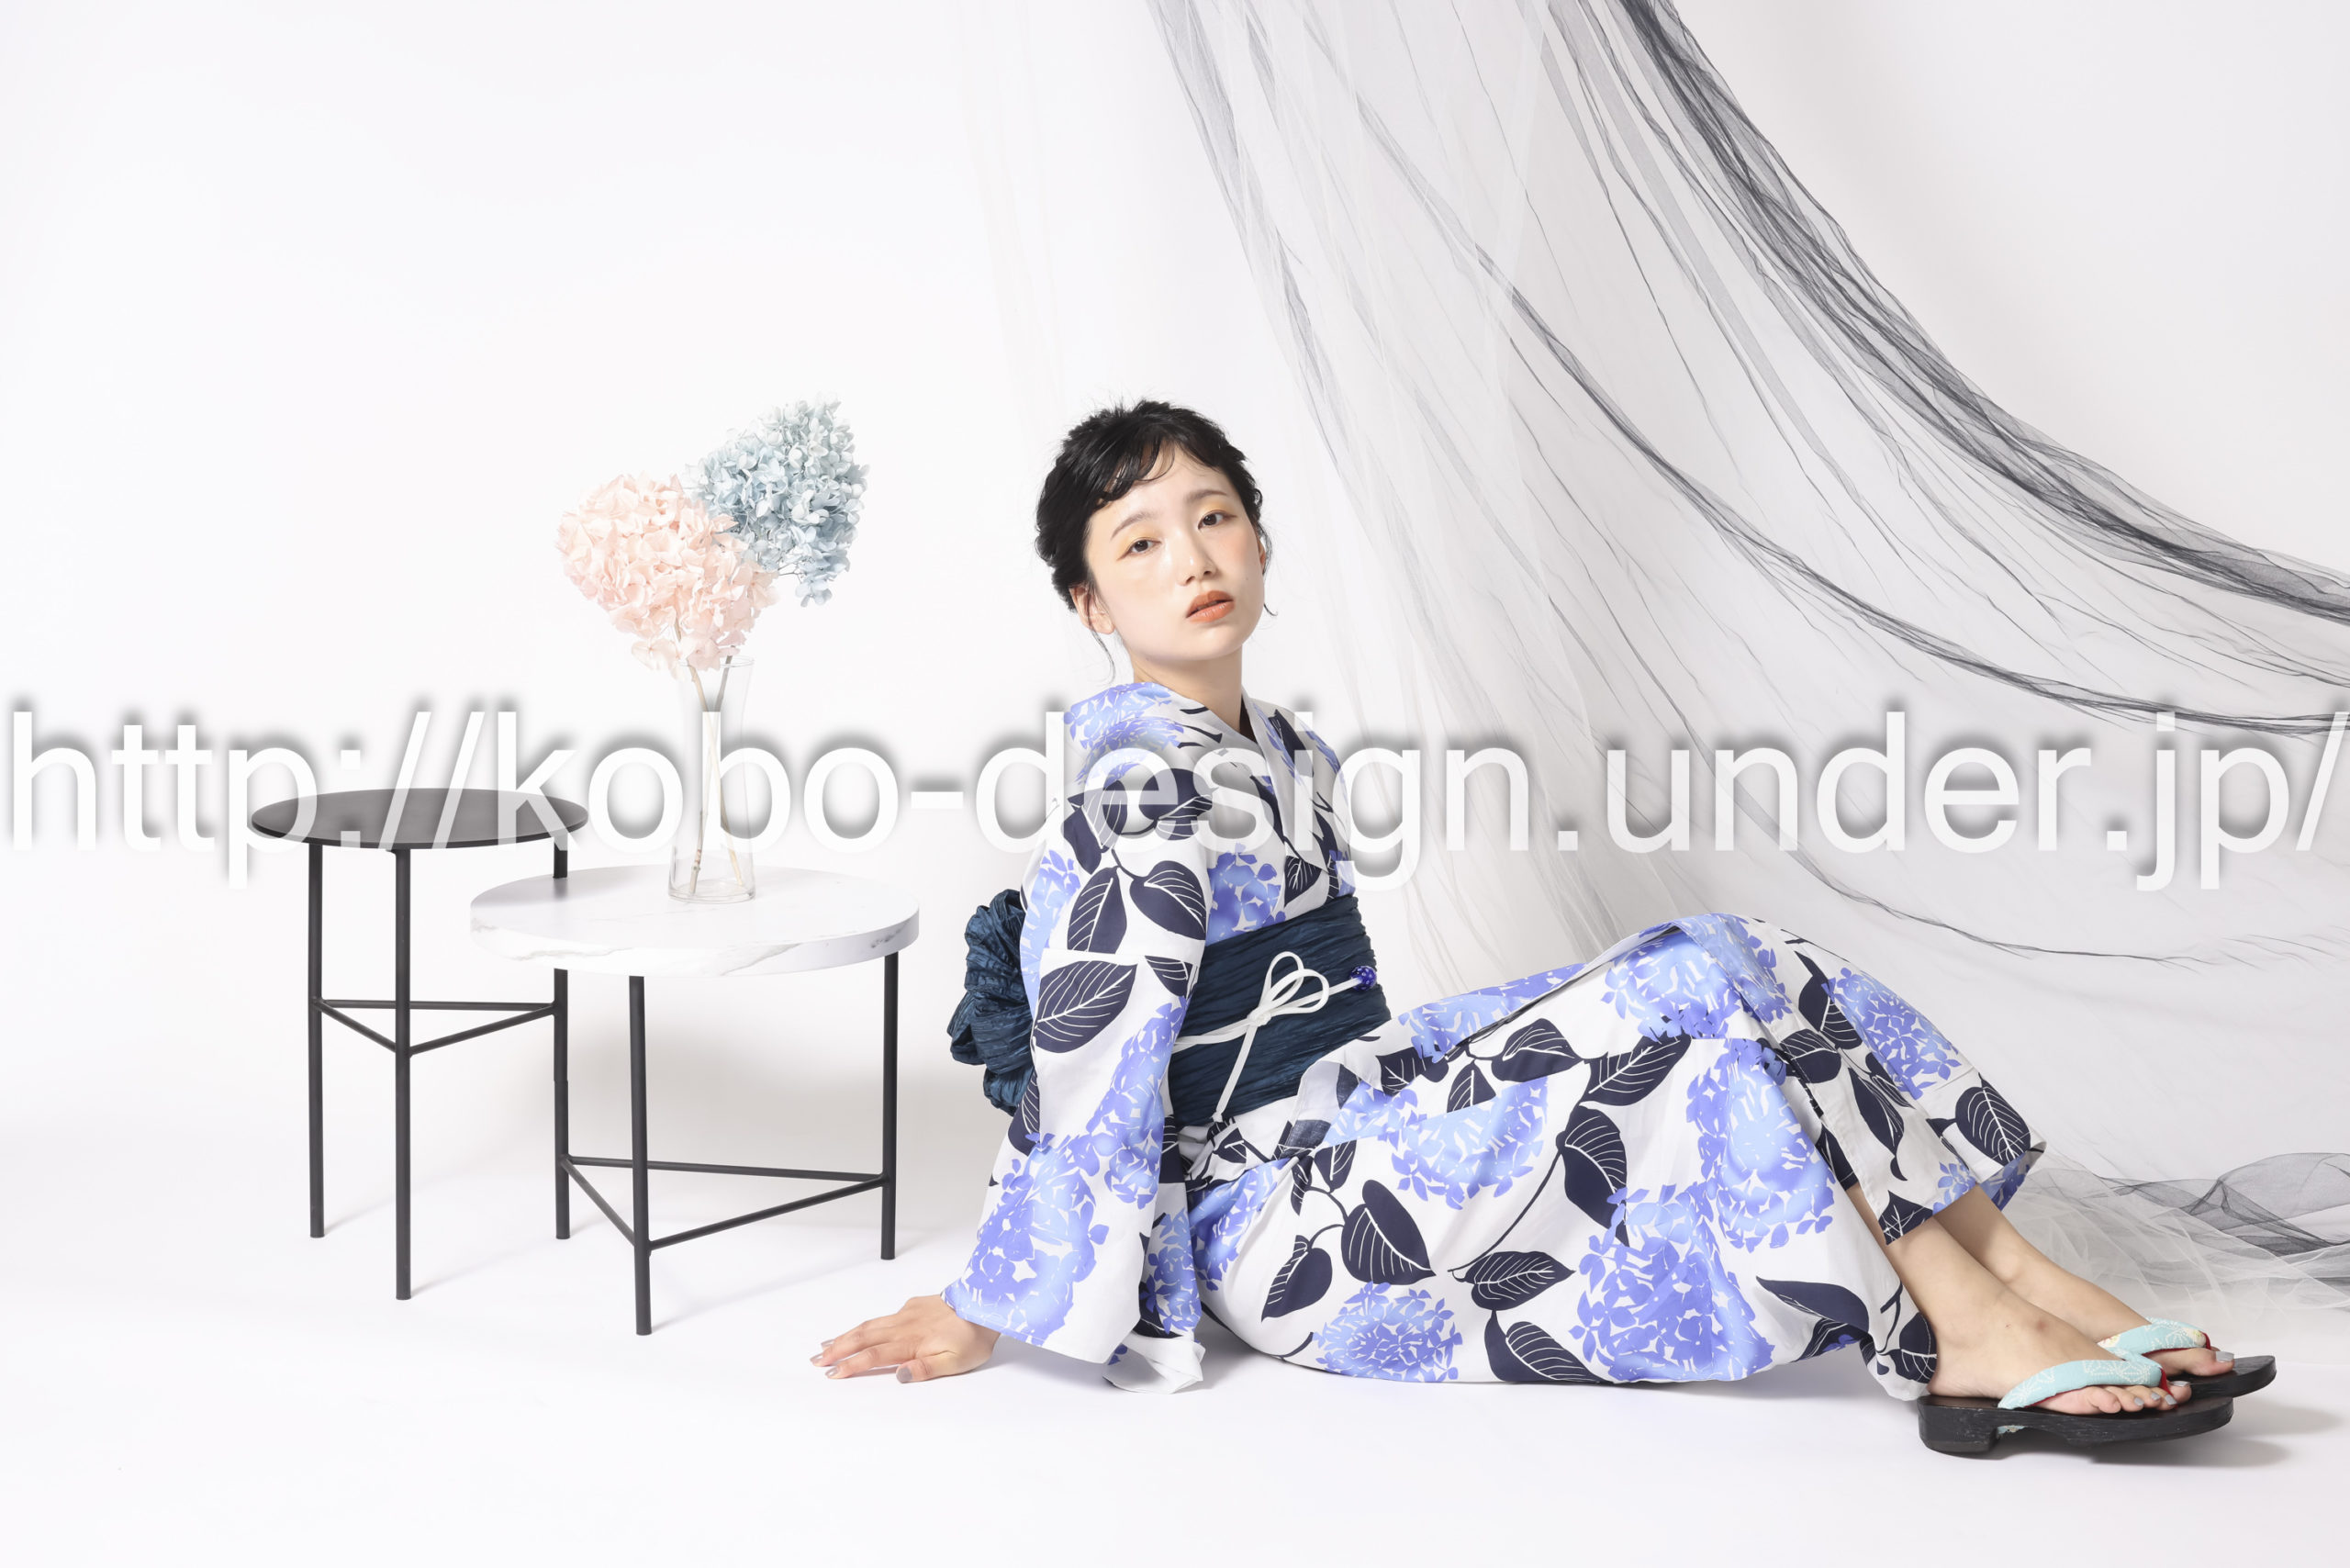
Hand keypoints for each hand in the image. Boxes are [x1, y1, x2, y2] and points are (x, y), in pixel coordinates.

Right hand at [814, 1293, 1000, 1382]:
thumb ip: (926, 1369)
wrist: (985, 1304)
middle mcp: (904, 1326)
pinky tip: (860, 1329)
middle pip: (863, 1337)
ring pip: (870, 1325)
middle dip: (837, 1349)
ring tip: (827, 1344)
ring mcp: (907, 1314)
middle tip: (816, 1359)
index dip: (851, 1365)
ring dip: (846, 1335)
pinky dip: (865, 1325)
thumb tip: (898, 1376)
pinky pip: (882, 1317)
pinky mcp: (912, 1306)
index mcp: (912, 1342)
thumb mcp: (956, 1362)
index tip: (831, 1373)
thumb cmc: (973, 1336)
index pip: (874, 1356)